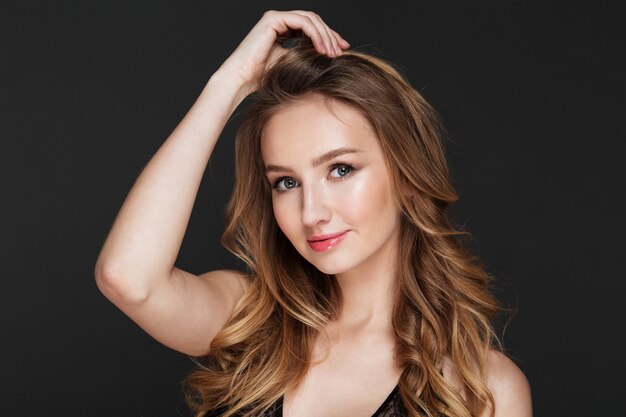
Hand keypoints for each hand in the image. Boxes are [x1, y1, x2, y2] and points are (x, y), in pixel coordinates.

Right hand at [216, 10, 349, 98]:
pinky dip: (315, 34)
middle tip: (341, 51)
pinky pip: (302, 22)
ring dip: (324, 35)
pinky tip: (321, 48)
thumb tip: (329, 55)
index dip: (329, 36)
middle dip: (330, 34)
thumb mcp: (291, 64)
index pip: (312, 27)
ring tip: (332, 52)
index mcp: (283, 29)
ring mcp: (276, 17)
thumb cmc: (262, 76)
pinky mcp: (273, 19)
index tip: (343, 48)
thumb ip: (306, 55)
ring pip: (310, 19)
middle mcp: (280, 20)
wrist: (242, 79)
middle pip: (314, 20)